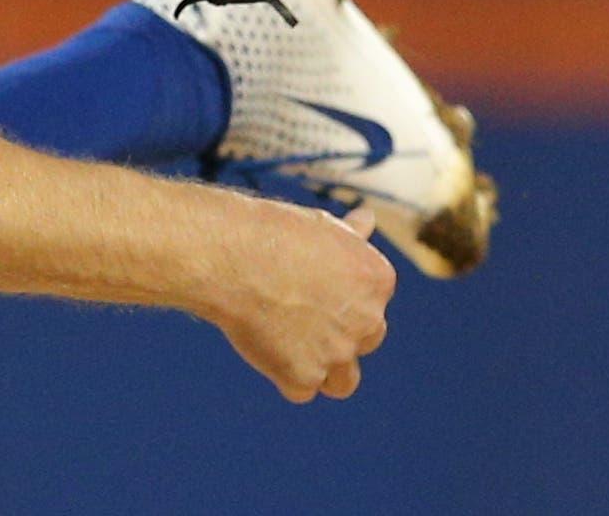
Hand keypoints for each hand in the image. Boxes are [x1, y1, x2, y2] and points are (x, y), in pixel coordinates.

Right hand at [208, 197, 394, 402]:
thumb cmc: (270, 233)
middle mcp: (368, 319)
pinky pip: (301, 390)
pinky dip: (283, 374)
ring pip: (343, 380)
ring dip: (322, 368)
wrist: (231, 256)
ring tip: (286, 343)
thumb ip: (350, 234)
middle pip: (364, 341)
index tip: (309, 289)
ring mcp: (338, 352)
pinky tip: (262, 345)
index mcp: (377, 280)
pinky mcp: (305, 377)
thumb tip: (367, 219)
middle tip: (293, 312)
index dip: (340, 300)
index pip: (372, 304)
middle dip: (336, 334)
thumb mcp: (319, 225)